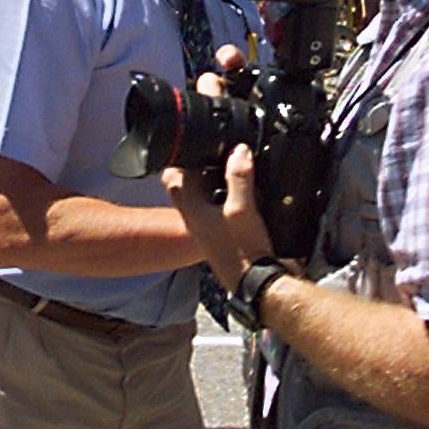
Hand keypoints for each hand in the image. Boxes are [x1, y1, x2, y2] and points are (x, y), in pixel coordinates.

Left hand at [162, 141, 274, 289]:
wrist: (257, 284)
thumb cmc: (243, 253)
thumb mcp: (242, 209)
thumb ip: (239, 177)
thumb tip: (239, 150)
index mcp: (191, 210)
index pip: (172, 176)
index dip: (181, 157)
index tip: (198, 144)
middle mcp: (194, 218)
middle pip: (187, 184)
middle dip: (200, 166)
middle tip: (219, 152)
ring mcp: (207, 226)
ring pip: (203, 194)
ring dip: (215, 180)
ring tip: (235, 166)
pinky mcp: (222, 233)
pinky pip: (218, 207)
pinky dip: (227, 196)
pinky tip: (246, 192)